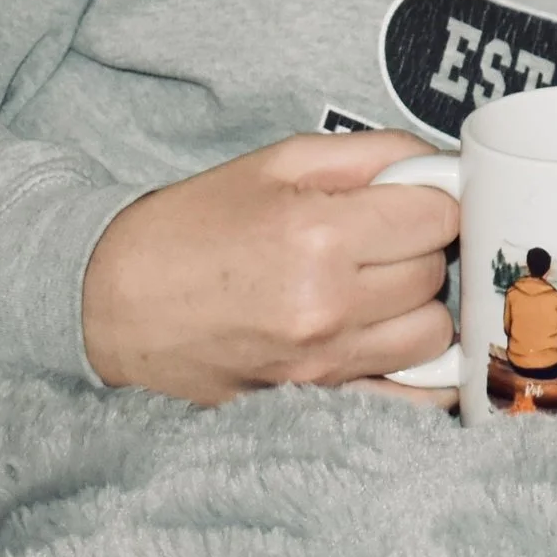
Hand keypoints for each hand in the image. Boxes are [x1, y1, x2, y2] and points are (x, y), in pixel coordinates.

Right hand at [82, 131, 458, 404]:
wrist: (110, 302)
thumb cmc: (195, 225)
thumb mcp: (280, 162)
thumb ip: (374, 154)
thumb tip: (446, 165)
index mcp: (321, 234)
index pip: (441, 215)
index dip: (431, 199)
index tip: (407, 200)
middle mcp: (328, 305)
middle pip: (436, 273)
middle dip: (417, 249)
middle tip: (376, 240)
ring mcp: (323, 363)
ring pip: (432, 333)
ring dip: (414, 307)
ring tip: (373, 288)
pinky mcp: (315, 402)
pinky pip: (412, 400)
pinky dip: (417, 374)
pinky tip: (391, 343)